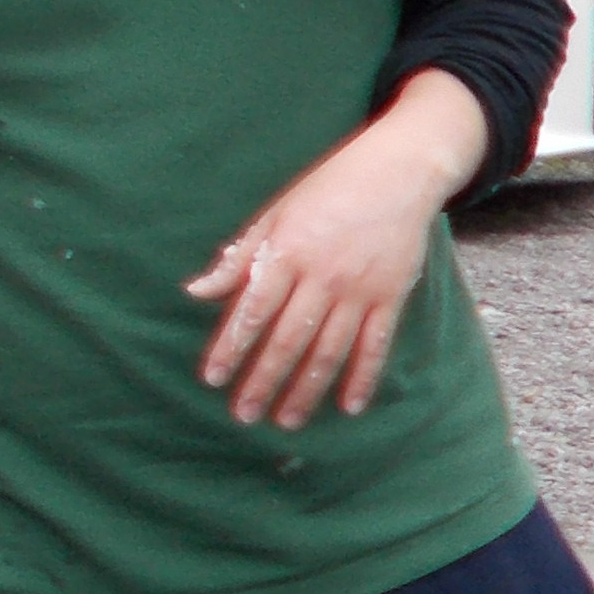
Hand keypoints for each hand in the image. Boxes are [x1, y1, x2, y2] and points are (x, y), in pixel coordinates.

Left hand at [184, 79, 487, 429]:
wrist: (398, 172)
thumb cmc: (328, 189)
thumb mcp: (274, 214)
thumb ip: (238, 258)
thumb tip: (195, 292)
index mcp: (287, 252)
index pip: (253, 310)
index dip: (232, 347)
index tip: (213, 378)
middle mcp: (323, 276)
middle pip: (288, 340)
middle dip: (264, 380)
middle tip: (244, 415)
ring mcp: (360, 289)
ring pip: (330, 350)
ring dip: (307, 390)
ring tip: (287, 421)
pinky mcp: (392, 296)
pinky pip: (376, 345)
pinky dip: (363, 377)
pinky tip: (349, 406)